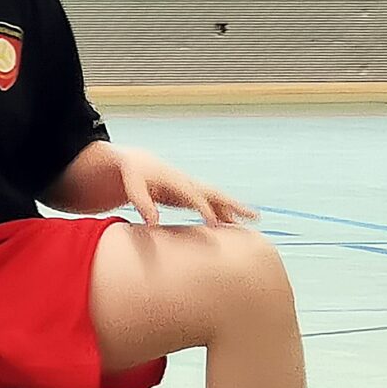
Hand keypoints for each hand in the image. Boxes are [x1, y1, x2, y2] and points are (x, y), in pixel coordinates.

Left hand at [115, 148, 257, 226]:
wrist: (136, 162)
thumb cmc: (133, 174)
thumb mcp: (133, 187)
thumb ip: (142, 203)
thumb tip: (153, 223)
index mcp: (175, 180)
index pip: (194, 196)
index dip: (205, 210)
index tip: (215, 225)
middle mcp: (188, 183)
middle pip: (215, 194)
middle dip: (233, 205)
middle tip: (253, 215)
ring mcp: (192, 188)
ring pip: (218, 198)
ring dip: (234, 209)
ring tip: (253, 219)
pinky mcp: (190, 195)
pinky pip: (212, 203)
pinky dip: (224, 212)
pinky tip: (234, 224)